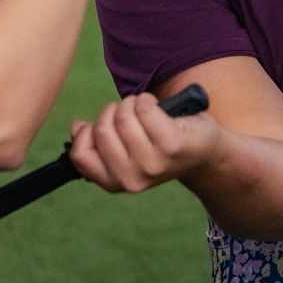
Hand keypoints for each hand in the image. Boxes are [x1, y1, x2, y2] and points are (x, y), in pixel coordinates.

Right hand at [68, 93, 223, 192]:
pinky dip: (148, 100)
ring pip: (122, 115)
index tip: (105, 125)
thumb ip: (98, 142)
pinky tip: (158, 108)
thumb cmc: (160, 145)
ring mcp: (152, 164)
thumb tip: (76, 127)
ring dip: (132, 103)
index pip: (80, 155)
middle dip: (112, 111)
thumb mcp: (124, 150)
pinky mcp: (171, 145)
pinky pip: (144, 108)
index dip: (87, 132)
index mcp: (115, 182)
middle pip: (101, 128)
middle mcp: (132, 179)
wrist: (205, 153)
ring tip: (145, 111)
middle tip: (129, 113)